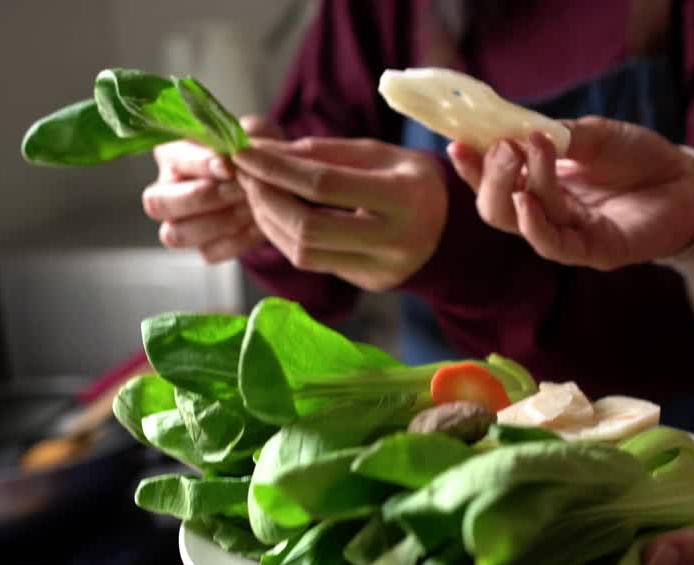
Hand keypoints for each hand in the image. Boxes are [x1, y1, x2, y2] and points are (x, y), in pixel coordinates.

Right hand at [141, 116, 282, 262]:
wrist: (280, 184)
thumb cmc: (260, 152)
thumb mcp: (256, 134)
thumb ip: (246, 137)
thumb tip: (241, 146)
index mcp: (172, 154)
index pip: (169, 160)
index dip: (199, 165)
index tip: (230, 166)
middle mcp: (167, 190)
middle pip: (157, 203)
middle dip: (202, 197)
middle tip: (241, 189)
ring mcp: (180, 223)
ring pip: (176, 233)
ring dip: (219, 221)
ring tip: (254, 207)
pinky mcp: (203, 247)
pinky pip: (208, 252)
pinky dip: (236, 241)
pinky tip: (260, 225)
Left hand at [231, 137, 446, 291]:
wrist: (448, 228)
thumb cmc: (408, 179)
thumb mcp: (377, 153)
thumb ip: (323, 152)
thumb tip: (263, 152)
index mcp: (405, 196)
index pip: (325, 185)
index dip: (278, 169)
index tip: (244, 152)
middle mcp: (395, 240)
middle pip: (308, 227)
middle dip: (266, 198)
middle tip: (244, 174)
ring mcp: (381, 269)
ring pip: (303, 252)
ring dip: (268, 219)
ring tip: (256, 191)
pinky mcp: (367, 283)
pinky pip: (312, 263)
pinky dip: (283, 236)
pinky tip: (274, 214)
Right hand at [448, 116, 693, 270]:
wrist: (687, 180)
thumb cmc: (639, 156)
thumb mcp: (592, 135)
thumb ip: (555, 137)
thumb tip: (510, 129)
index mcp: (540, 185)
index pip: (494, 181)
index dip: (473, 165)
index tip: (456, 142)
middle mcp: (548, 213)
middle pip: (496, 208)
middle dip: (490, 176)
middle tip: (502, 145)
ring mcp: (569, 236)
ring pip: (520, 221)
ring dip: (516, 184)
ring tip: (522, 149)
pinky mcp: (594, 252)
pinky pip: (553, 244)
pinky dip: (534, 222)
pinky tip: (526, 197)